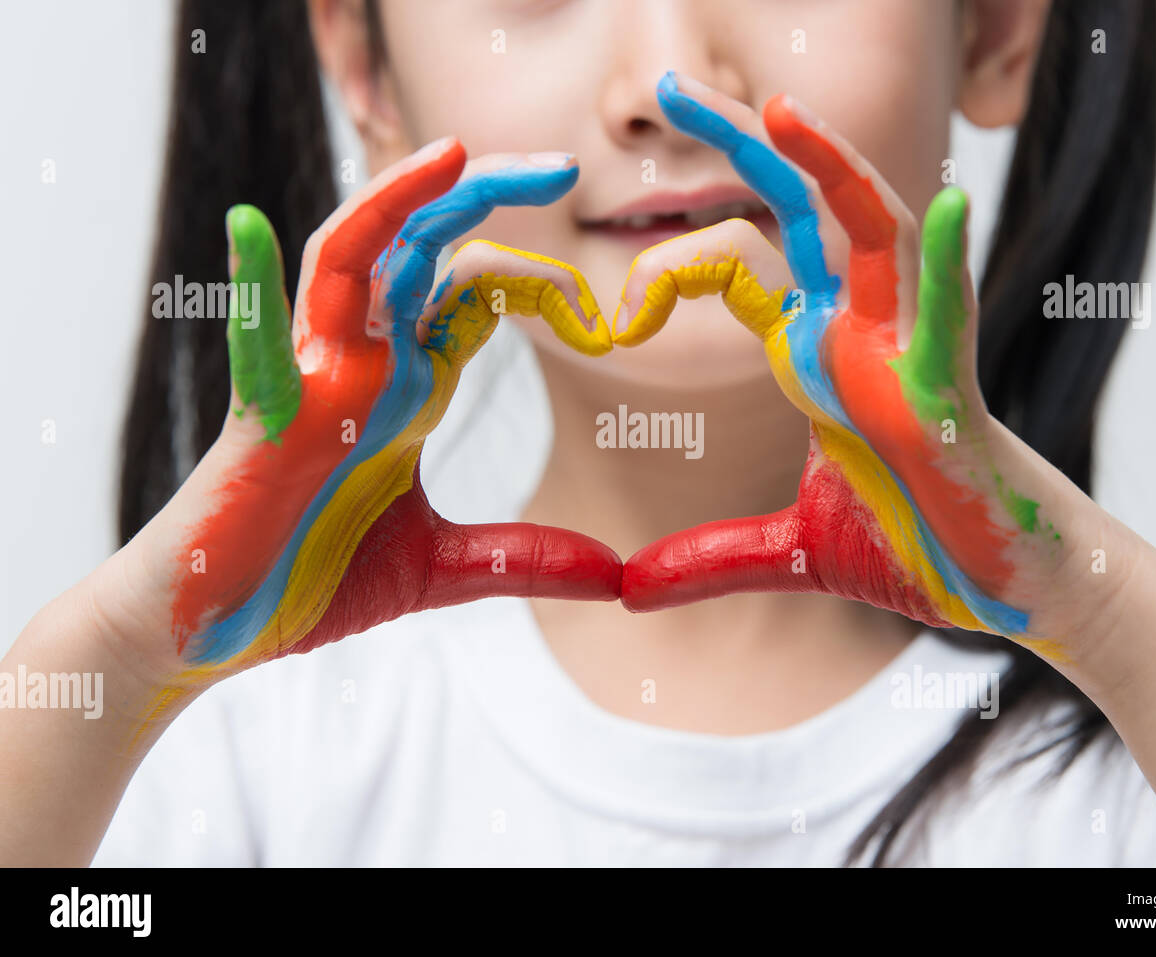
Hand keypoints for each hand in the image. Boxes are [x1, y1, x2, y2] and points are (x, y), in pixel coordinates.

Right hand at [114, 140, 620, 705]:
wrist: (222, 625)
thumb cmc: (315, 579)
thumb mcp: (446, 569)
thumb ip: (525, 559)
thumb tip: (616, 578)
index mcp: (407, 384)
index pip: (475, 294)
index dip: (542, 290)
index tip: (604, 330)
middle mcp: (363, 363)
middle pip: (422, 247)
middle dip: (486, 196)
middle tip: (563, 167)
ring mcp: (310, 382)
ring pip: (346, 260)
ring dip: (395, 202)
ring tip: (454, 154)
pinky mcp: (263, 422)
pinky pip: (256, 344)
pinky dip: (250, 286)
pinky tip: (248, 226)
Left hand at [617, 74, 1107, 658]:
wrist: (997, 584)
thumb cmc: (914, 546)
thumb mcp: (791, 550)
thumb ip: (710, 558)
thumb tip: (629, 590)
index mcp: (815, 351)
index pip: (736, 266)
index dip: (668, 271)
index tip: (614, 321)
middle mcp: (859, 331)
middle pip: (798, 211)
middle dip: (739, 143)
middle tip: (669, 84)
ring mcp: (909, 353)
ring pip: (875, 234)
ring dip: (832, 168)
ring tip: (779, 109)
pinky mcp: (951, 400)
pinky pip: (953, 320)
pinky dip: (948, 267)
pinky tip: (950, 206)